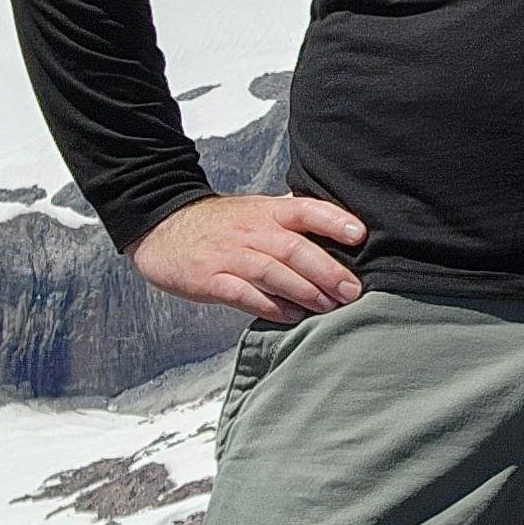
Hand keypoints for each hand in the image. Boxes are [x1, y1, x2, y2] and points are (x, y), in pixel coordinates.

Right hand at [129, 192, 366, 323]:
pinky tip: (291, 316)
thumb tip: (341, 238)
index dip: (334, 220)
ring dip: (305, 291)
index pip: (306, 209)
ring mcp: (230, 255)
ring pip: (272, 272)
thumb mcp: (257, 211)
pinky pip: (244, 294)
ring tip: (329, 306)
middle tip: (352, 290)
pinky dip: (270, 307)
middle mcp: (252, 230)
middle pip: (294, 247)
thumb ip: (293, 222)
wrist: (163, 228)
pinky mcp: (211, 279)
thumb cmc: (221, 224)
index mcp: (267, 211)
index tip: (360, 235)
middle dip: (327, 270)